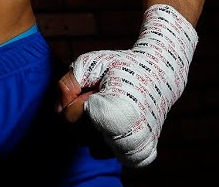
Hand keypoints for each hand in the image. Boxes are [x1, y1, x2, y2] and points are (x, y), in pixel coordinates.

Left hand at [54, 4, 197, 167]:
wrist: (161, 73)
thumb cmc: (122, 65)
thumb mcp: (90, 63)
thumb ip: (66, 84)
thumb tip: (57, 111)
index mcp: (116, 114)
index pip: (69, 117)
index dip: (76, 98)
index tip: (94, 88)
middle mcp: (128, 139)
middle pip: (77, 134)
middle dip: (82, 112)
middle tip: (103, 95)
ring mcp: (136, 150)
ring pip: (89, 143)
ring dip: (92, 124)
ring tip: (111, 105)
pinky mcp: (140, 156)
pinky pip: (103, 151)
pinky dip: (103, 135)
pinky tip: (116, 118)